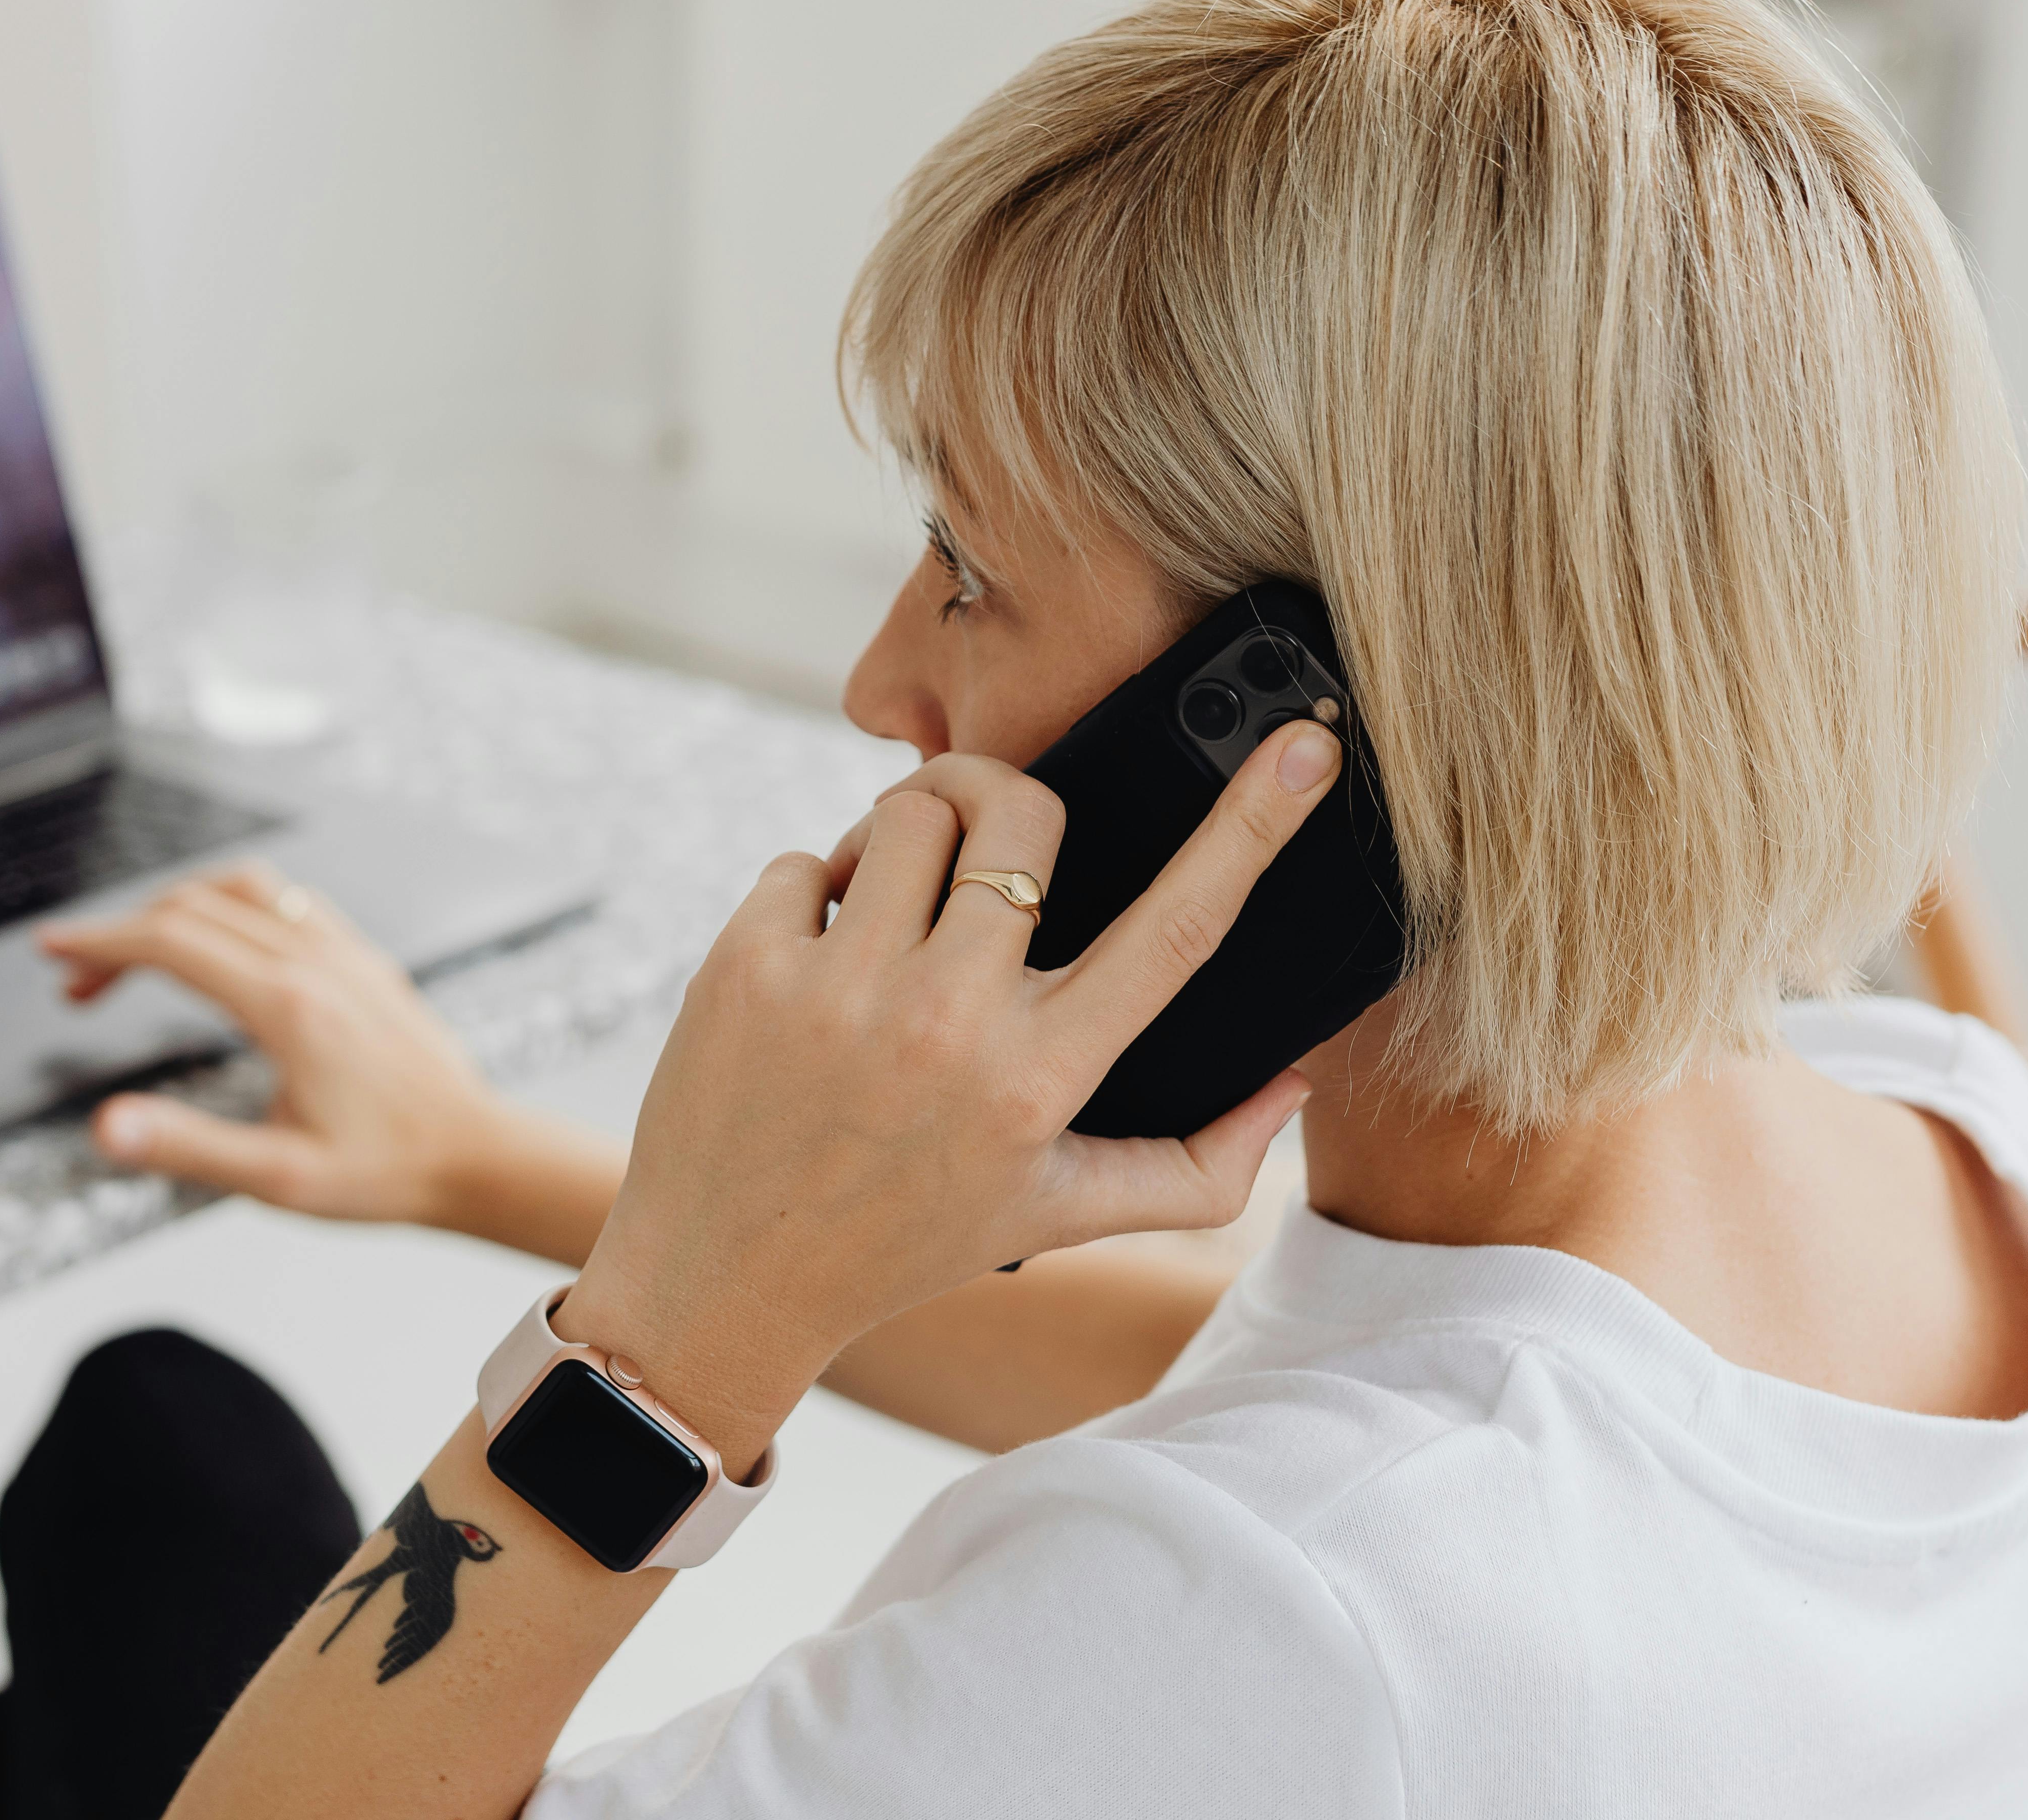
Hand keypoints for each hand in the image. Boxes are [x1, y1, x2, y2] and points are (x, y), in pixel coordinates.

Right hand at [40, 863, 517, 1228]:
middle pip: (193, 909)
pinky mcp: (365, 961)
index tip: (51, 948)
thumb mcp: (276, 1179)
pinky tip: (220, 945)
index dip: (98, 941)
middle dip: (121, 936)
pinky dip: (233, 905)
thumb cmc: (387, 1172)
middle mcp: (316, 962)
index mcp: (287, 1006)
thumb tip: (107, 1129)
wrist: (479, 1157)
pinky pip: (288, 901)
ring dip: (176, 909)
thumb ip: (187, 1147)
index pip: (169, 941)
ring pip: (242, 890)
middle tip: (77, 985)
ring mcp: (345, 954)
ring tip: (137, 956)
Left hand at [555, 724, 1338, 1467]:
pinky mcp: (747, 964)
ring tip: (892, 925)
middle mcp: (948, 1024)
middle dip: (1009, 814)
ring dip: (907, 847)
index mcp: (1040, 1079)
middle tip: (983, 869)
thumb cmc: (902, 1242)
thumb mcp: (1058, 1215)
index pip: (1176, 930)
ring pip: (908, 810)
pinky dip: (813, 895)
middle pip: (1022, 813)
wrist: (725, 1280)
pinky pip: (805, 857)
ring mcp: (841, 989)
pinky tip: (812, 969)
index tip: (1302, 747)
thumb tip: (1295, 1087)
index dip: (1252, 828)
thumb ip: (1197, 1167)